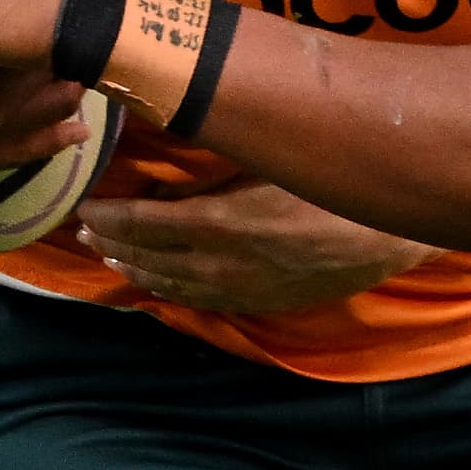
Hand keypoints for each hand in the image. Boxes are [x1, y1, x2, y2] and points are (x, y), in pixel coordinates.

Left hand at [77, 179, 428, 313]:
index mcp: (217, 223)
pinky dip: (168, 291)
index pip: (140, 223)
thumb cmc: (326, 185)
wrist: (386, 233)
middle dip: (111, 243)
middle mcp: (219, 265)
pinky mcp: (258, 302)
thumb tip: (162, 186)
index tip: (85, 206)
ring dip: (133, 269)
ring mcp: (238, 289)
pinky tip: (156, 284)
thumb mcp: (262, 167)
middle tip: (87, 230)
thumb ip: (208, 179)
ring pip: (168, 285)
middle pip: (145, 256)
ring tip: (109, 257)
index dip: (107, 217)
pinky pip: (199, 301)